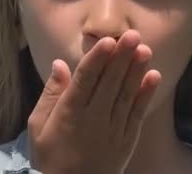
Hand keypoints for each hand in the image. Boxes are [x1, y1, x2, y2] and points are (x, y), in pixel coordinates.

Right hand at [27, 30, 160, 173]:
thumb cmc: (51, 157)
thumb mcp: (38, 128)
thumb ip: (50, 95)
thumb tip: (60, 64)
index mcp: (69, 113)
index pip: (85, 80)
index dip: (97, 59)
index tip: (108, 40)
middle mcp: (93, 118)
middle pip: (109, 83)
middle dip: (122, 58)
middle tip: (133, 35)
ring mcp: (112, 129)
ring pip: (125, 95)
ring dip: (136, 71)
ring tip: (145, 49)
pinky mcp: (127, 139)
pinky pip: (137, 114)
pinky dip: (145, 95)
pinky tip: (153, 76)